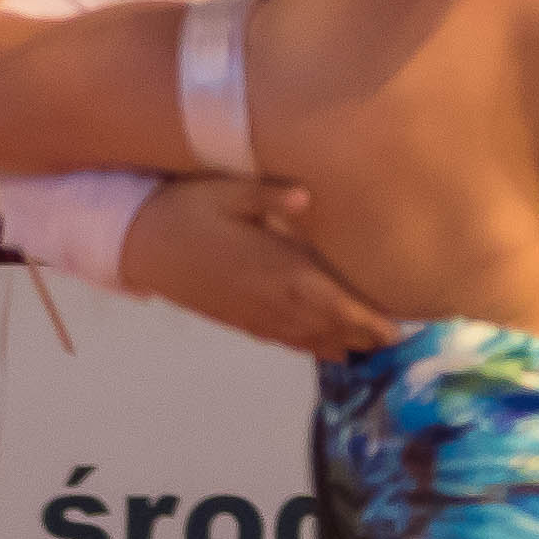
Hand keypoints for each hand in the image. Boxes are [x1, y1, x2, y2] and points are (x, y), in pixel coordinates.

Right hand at [119, 172, 400, 357]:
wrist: (139, 244)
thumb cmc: (184, 209)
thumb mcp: (224, 189)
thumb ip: (268, 193)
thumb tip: (307, 195)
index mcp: (276, 270)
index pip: (334, 302)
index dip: (367, 319)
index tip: (399, 327)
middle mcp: (271, 300)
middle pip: (329, 326)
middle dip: (365, 335)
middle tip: (399, 339)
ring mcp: (254, 315)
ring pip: (309, 338)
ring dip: (342, 344)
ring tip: (374, 347)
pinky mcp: (239, 321)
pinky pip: (283, 340)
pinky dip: (311, 346)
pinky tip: (329, 349)